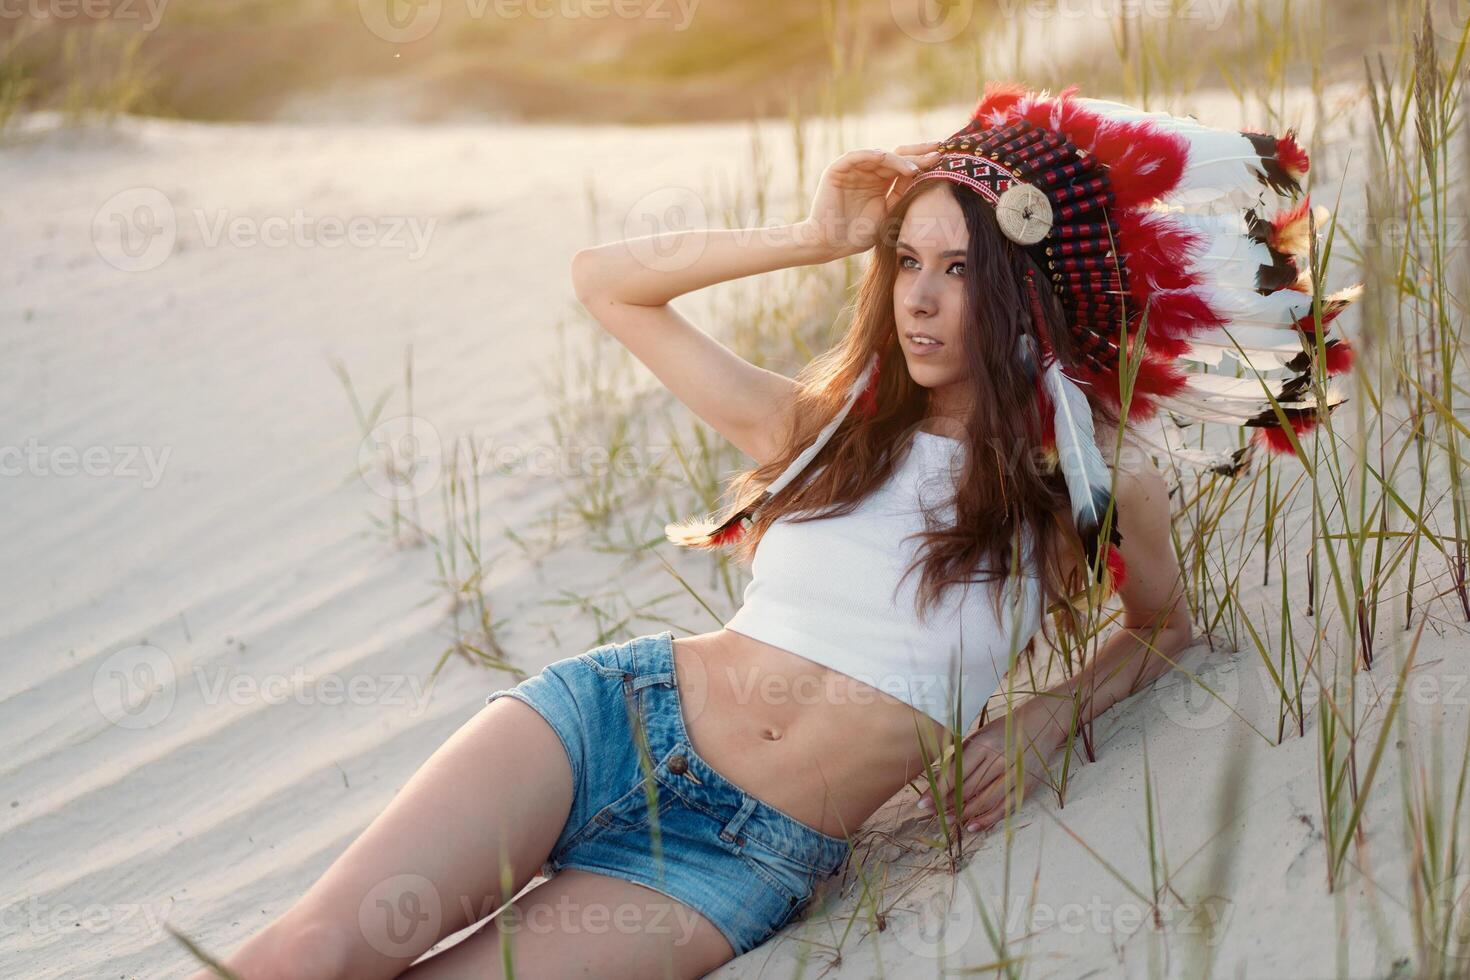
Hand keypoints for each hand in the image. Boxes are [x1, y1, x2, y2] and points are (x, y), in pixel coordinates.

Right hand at [798, 142, 943, 258]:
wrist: (830, 244)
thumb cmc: (858, 234)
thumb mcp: (889, 213)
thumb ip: (903, 194)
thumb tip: (926, 177)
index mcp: (881, 182)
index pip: (905, 166)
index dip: (923, 161)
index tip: (944, 158)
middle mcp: (869, 172)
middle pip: (896, 156)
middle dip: (917, 153)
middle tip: (937, 149)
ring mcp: (853, 170)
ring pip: (879, 156)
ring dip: (897, 159)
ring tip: (914, 167)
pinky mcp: (837, 170)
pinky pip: (855, 157)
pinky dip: (869, 155)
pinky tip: (884, 157)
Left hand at [914, 700, 1069, 832]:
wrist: (1040, 725)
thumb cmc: (1002, 731)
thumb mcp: (979, 736)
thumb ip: (960, 755)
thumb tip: (937, 778)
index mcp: (983, 745)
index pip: (955, 773)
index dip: (937, 791)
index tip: (922, 803)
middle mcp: (998, 760)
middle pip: (968, 789)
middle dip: (946, 805)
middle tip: (931, 814)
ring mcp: (1013, 774)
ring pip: (984, 801)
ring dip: (963, 814)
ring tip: (947, 821)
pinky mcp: (1025, 786)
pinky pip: (1004, 808)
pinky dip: (987, 819)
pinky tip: (972, 826)